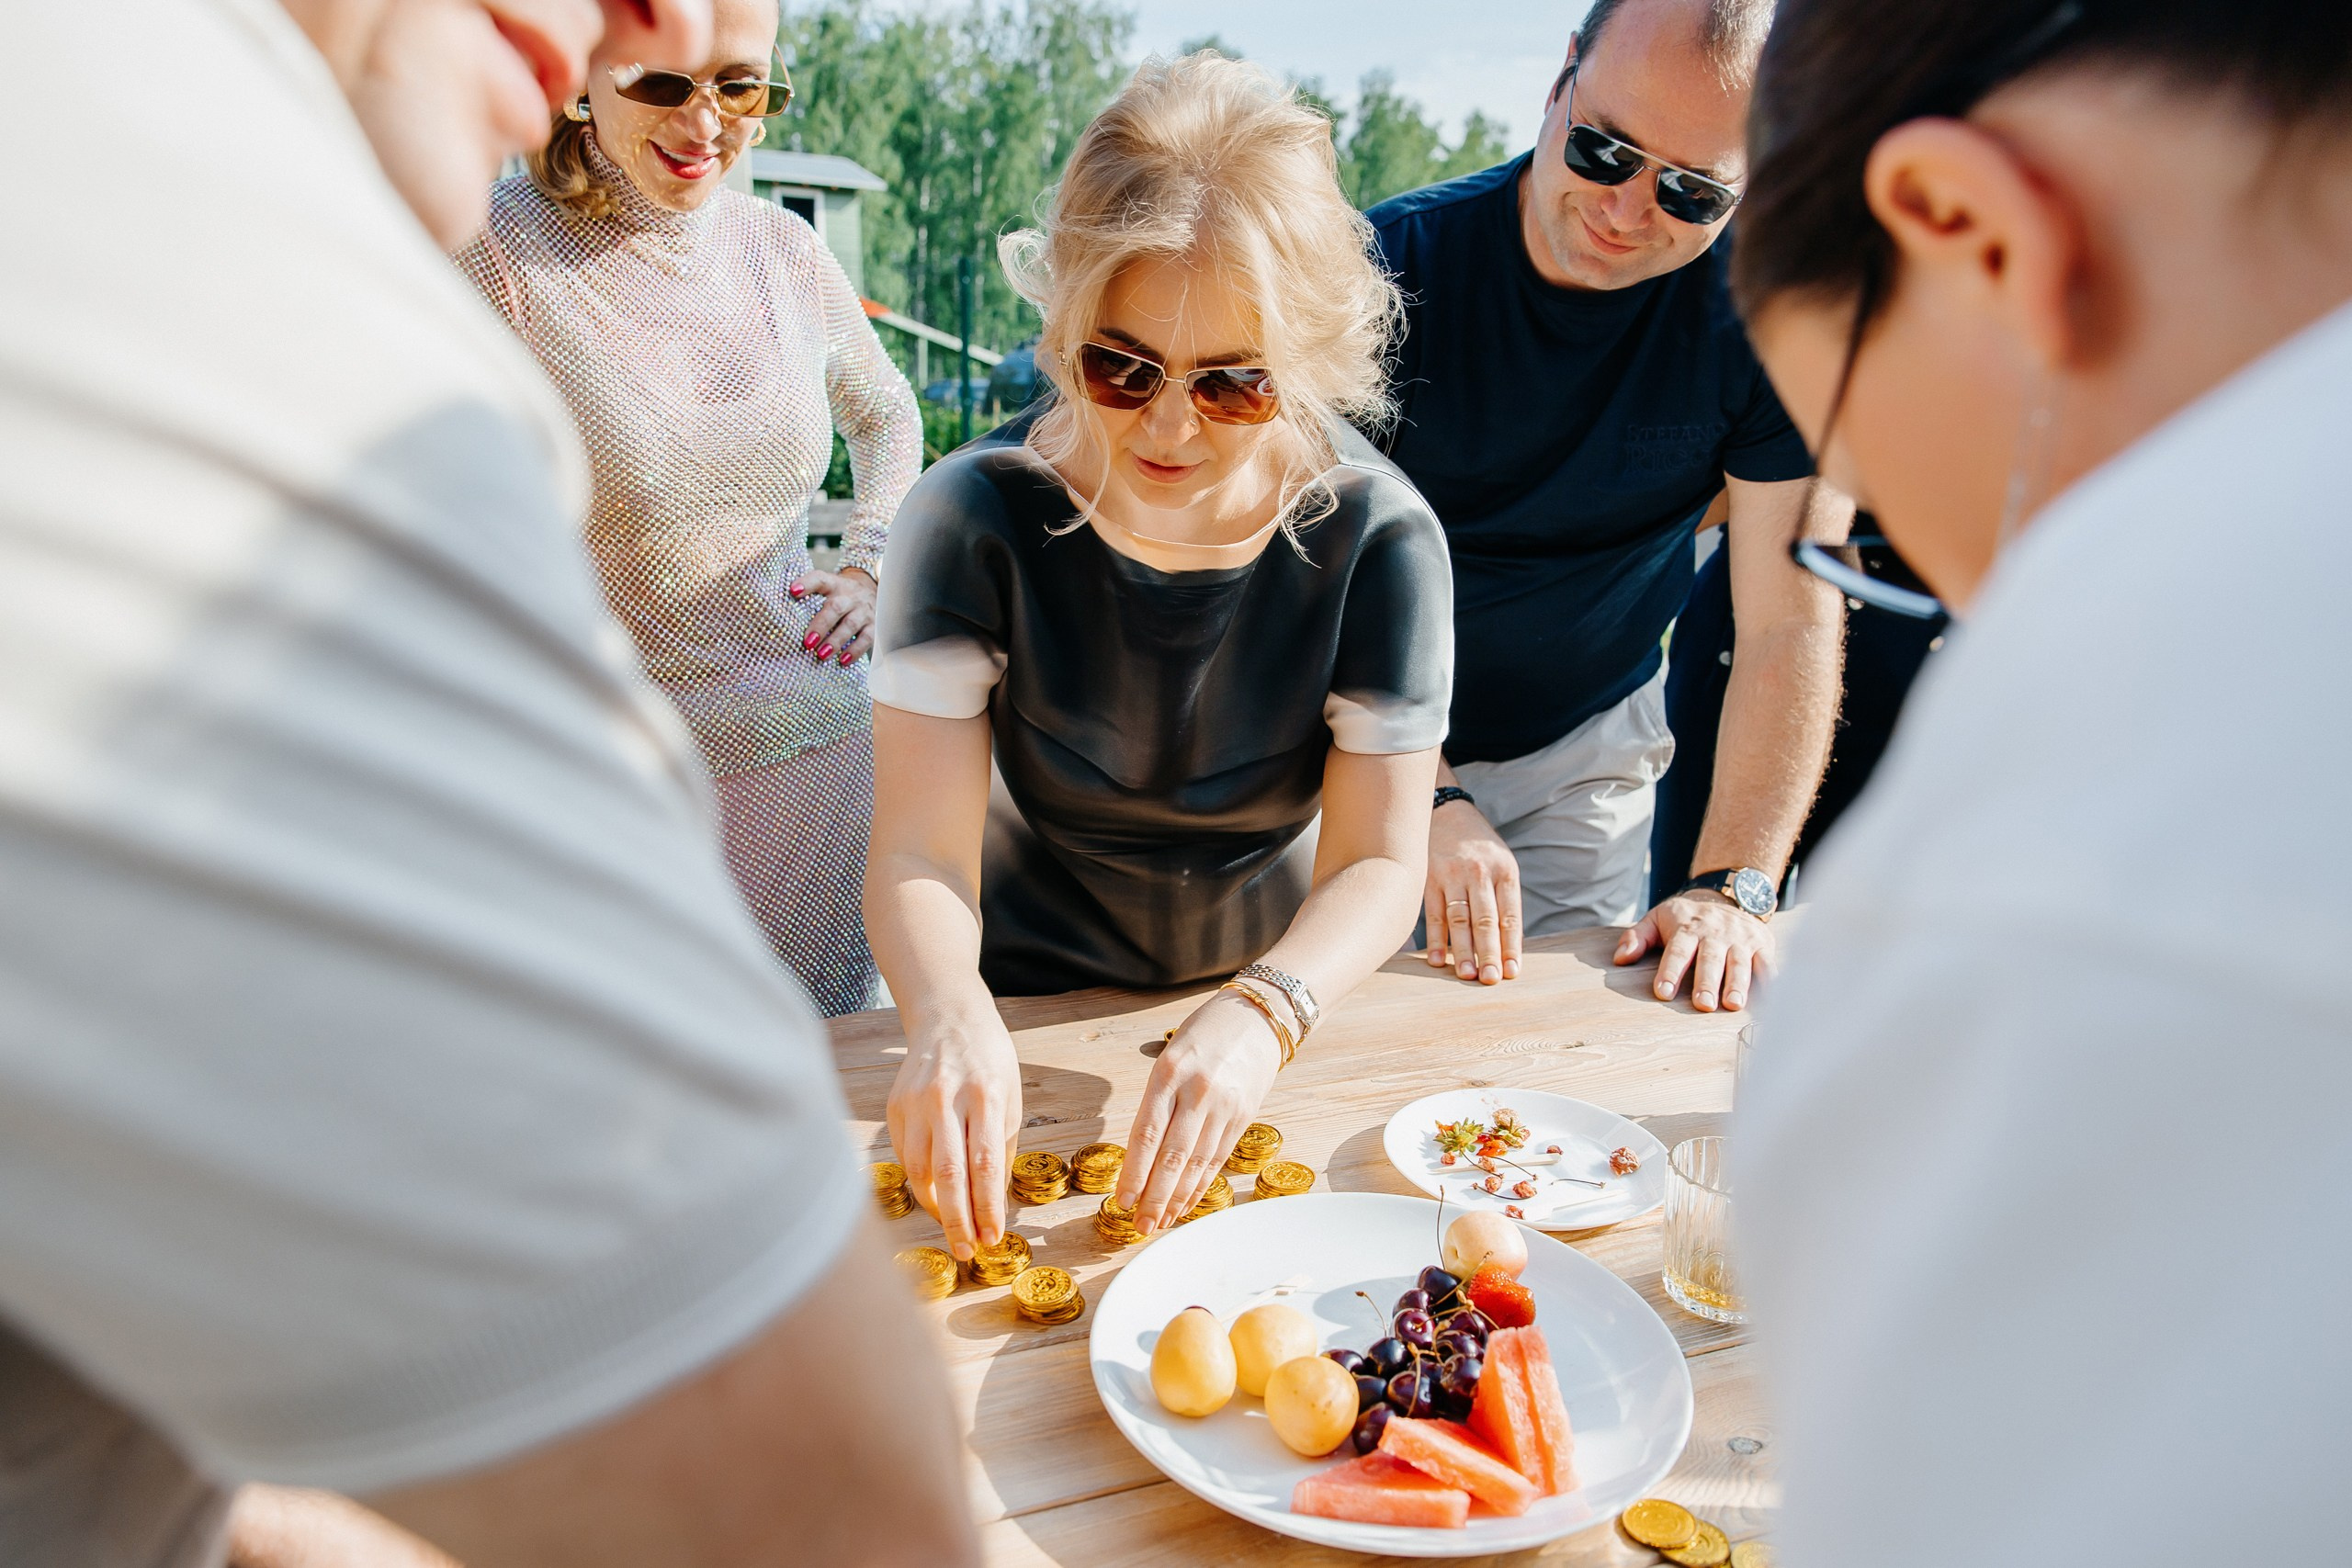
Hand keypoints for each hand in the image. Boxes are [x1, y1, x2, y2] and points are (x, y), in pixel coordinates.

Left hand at [790, 566, 877, 664]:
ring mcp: (863, 610)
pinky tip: (843, 660)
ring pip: (851, 624)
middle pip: (836, 607)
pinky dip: (855, 650)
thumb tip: (782, 613)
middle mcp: (850, 595)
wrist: (870, 589)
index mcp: (834, 584)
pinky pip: (867, 638)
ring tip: (822, 654)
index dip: (807, 583)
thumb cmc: (840, 594)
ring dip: (836, 641)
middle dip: (821, 625)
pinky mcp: (874, 624)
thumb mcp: (827, 587)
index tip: (793, 591)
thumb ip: (809, 595)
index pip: (820, 579)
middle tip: (808, 642)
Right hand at [886, 1021, 1020, 1260]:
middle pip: (948, 1172)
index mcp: (985, 1095)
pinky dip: (920, 1182)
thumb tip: (991, 1204)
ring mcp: (915, 1101)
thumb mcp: (1009, 1099)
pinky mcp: (894, 1106)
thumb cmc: (988, 1063)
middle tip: (966, 1251)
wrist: (949, 1019)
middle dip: (957, 1219)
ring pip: (919, 1170)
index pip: (984, 1162)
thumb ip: (998, 1148)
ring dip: (936, 1206)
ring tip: (953, 1226)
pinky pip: (905, 1156)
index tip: (992, 1237)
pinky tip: (934, 1193)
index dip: (987, 1206)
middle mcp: (946, 1098)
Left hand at [1116, 991, 1282, 1233]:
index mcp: (1169, 1072)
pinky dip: (1202, 1184)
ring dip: (1177, 1198)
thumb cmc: (1204, 1034)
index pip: (1147, 1133)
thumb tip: (1141, 1154)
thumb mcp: (1170, 1056)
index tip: (1122, 1200)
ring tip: (1162, 1222)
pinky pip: (1218, 1157)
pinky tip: (1189, 1202)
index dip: (1134, 1172)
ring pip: (1197, 1163)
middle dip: (1155, 1196)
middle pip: (1172, 1156)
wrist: (1258, 1018)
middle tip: (1141, 1226)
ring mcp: (1223, 1106)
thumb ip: (1157, 1100)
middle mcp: (1197, 1092)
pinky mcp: (1243, 1116)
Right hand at [1422, 799, 1521, 983]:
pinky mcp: (1428, 878)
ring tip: (1467, 975)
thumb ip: (1504, 900)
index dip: (1511, 946)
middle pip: (1485, 920)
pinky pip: (1433, 913)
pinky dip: (1435, 938)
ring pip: (1459, 919)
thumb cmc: (1480, 848)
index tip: (1512, 972)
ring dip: (1462, 950)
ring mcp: (1452, 875)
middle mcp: (1480, 872)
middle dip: (1489, 952)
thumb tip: (1508, 946)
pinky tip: (1437, 959)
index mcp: (1504, 871)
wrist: (1447, 813)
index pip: (1510, 916)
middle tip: (1491, 980)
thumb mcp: (1501, 864)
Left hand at [1613, 893, 1775, 1011]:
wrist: (1729, 895)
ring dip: (1737, 984)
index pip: (1677, 951)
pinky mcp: (1762, 945)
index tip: (1663, 992)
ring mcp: (1741, 939)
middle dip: (1707, 982)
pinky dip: (1770, 981)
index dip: (1670, 971)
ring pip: (1740, 963)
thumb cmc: (1687, 917)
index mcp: (1687, 928)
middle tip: (1702, 1005)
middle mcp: (1715, 934)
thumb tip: (1620, 958)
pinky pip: (1768, 964)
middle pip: (1710, 960)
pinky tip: (1769, 1000)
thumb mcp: (1658, 917)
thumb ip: (1638, 937)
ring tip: (1732, 1005)